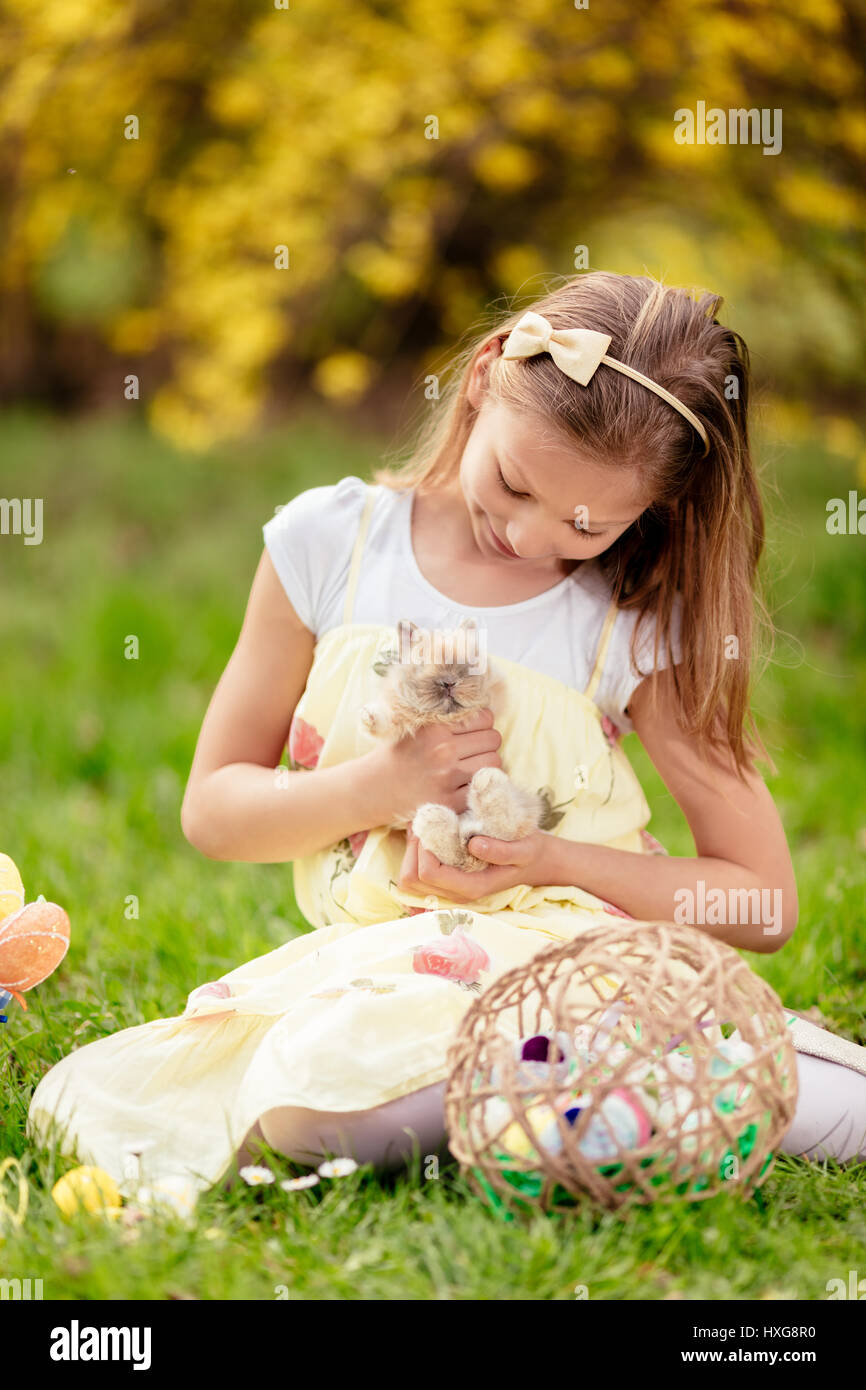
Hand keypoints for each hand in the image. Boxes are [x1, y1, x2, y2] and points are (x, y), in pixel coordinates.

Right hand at [372, 708, 501, 824]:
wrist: (372, 788)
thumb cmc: (398, 753)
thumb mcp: (416, 725)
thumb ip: (446, 716)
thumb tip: (486, 708)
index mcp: (434, 727)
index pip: (485, 717)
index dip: (481, 724)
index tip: (472, 731)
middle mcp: (442, 750)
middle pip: (493, 739)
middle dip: (486, 743)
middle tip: (472, 750)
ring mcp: (447, 778)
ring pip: (494, 762)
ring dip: (487, 763)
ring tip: (471, 766)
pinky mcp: (449, 802)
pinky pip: (484, 786)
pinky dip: (480, 785)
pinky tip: (466, 783)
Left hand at [397, 826, 555, 902]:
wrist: (536, 861)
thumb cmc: (529, 851)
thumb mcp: (524, 847)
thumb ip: (503, 850)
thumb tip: (474, 845)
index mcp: (471, 887)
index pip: (428, 874)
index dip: (423, 848)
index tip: (435, 824)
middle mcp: (456, 893)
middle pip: (410, 880)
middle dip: (412, 850)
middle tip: (427, 825)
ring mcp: (449, 890)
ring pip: (408, 880)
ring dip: (411, 852)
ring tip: (427, 829)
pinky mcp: (446, 882)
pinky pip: (416, 876)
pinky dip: (415, 857)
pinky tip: (429, 838)